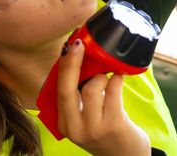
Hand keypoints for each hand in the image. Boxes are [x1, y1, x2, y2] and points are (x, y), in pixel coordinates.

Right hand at [56, 39, 150, 155]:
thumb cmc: (105, 131)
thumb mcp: (84, 118)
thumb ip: (78, 96)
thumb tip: (80, 59)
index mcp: (64, 123)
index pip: (58, 90)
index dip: (64, 66)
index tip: (69, 47)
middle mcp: (76, 128)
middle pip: (68, 88)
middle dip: (72, 62)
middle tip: (79, 44)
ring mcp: (94, 128)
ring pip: (93, 87)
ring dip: (102, 76)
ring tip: (107, 80)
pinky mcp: (114, 125)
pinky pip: (114, 91)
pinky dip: (117, 79)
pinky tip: (119, 79)